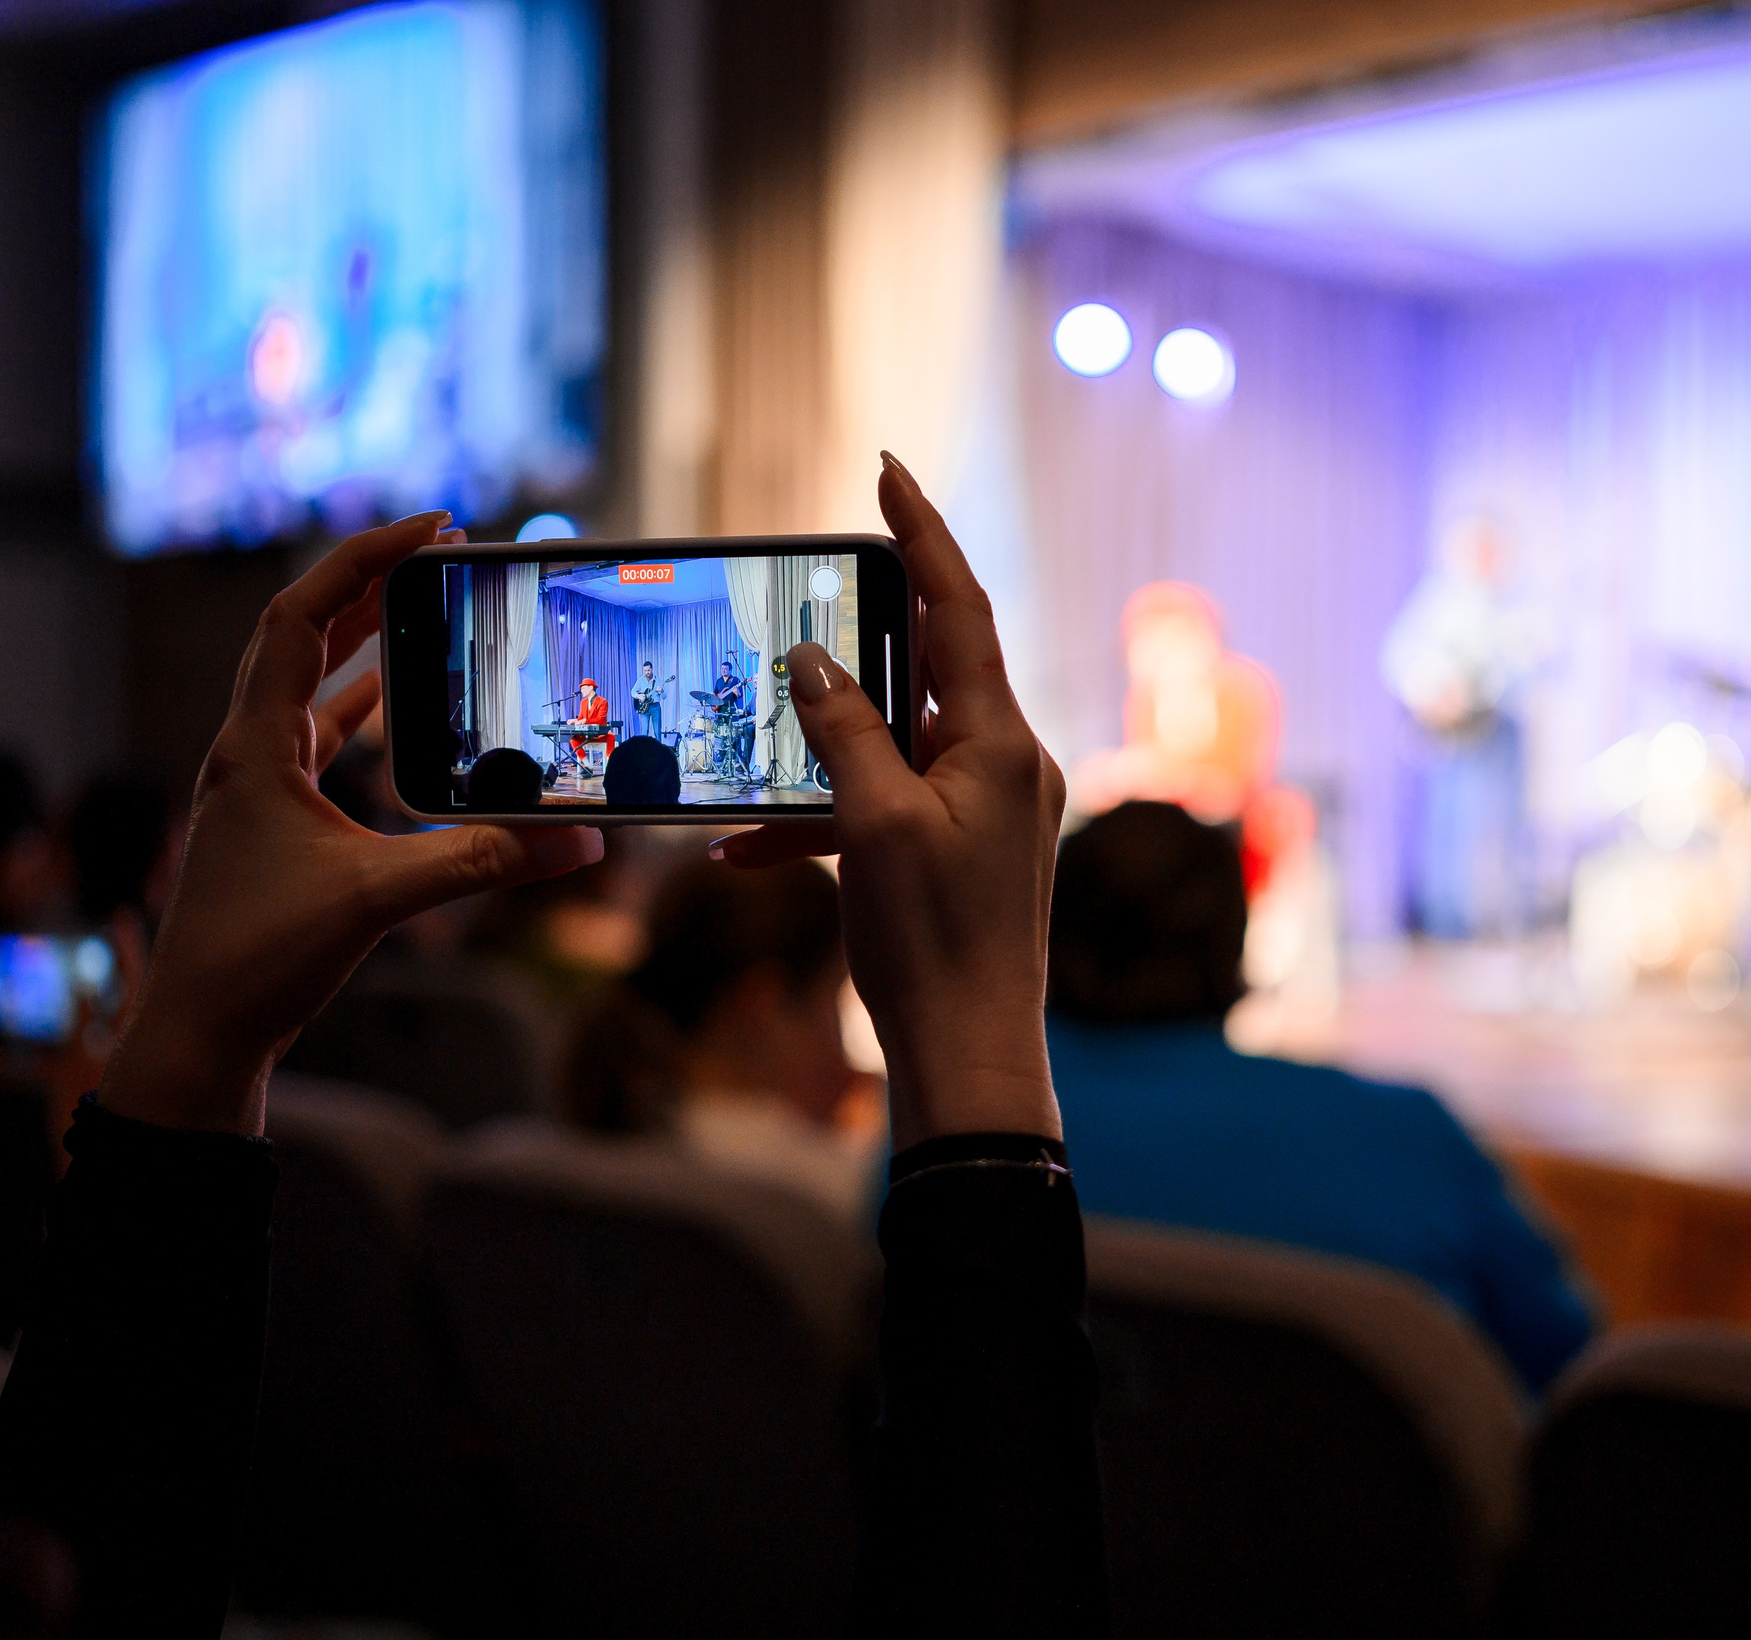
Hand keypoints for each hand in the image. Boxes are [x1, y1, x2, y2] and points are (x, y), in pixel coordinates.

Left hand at [99, 513, 602, 1133]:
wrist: (196, 1037)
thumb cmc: (255, 962)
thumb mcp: (376, 902)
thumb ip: (479, 864)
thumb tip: (577, 840)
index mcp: (255, 747)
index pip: (302, 617)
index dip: (363, 560)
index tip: (431, 528)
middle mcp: (249, 754)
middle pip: (303, 635)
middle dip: (370, 585)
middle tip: (438, 553)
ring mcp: (257, 788)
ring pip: (311, 686)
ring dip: (365, 641)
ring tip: (425, 609)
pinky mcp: (274, 825)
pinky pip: (321, 740)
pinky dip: (364, 711)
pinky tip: (403, 712)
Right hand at [716, 454, 1065, 1148]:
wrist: (968, 1059)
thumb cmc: (934, 946)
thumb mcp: (876, 827)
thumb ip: (845, 732)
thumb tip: (814, 658)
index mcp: (999, 741)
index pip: (960, 608)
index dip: (924, 534)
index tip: (889, 468)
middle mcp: (1002, 763)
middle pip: (928, 664)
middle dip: (863, 630)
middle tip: (810, 583)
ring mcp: (982, 809)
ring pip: (893, 739)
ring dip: (822, 740)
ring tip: (756, 733)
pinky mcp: (955, 852)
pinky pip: (883, 806)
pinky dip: (822, 816)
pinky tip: (747, 849)